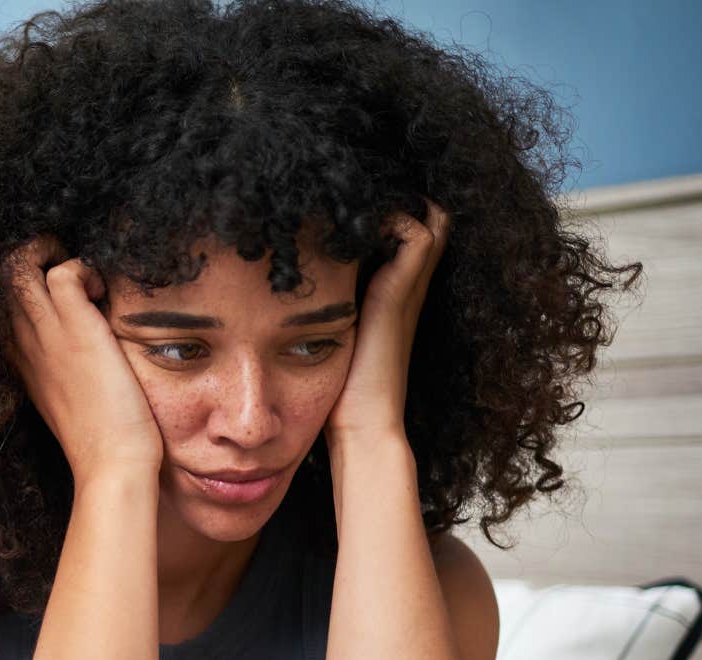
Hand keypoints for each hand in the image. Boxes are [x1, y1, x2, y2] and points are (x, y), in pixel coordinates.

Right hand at [3, 236, 163, 484]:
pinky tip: (102, 291)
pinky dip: (83, 268)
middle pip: (5, 276)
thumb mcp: (69, 398)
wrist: (111, 464)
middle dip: (37, 257)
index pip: (7, 302)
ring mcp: (46, 335)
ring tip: (87, 278)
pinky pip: (62, 272)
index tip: (69, 293)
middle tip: (77, 273)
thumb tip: (86, 345)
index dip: (33, 283)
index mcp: (21, 359)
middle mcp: (24, 343)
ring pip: (19, 267)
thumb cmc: (102, 437)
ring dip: (53, 255)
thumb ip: (64, 368)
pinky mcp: (76, 330)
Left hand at [325, 201, 450, 446]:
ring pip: (425, 223)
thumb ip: (318, 320)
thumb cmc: (337, 396)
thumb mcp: (327, 343)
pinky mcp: (399, 296)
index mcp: (387, 301)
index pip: (402, 242)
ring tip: (356, 197)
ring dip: (394, 206)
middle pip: (421, 225)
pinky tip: (358, 220)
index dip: (383, 217)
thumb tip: (276, 303)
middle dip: (390, 203)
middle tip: (355, 190)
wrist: (361, 426)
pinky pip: (418, 237)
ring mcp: (406, 292)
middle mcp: (403, 291)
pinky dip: (396, 219)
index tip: (345, 207)